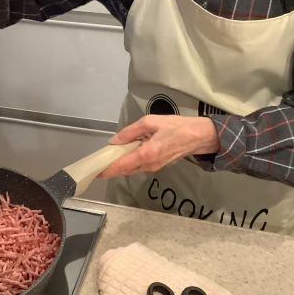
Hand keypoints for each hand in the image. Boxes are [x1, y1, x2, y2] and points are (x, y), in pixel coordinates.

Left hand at [99, 115, 219, 178]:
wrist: (198, 136)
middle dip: (111, 168)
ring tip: (108, 157)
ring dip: (120, 164)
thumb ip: (131, 131)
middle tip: (98, 162)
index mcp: (147, 154)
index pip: (122, 165)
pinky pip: (138, 166)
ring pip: (131, 168)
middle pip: (125, 170)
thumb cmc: (176, 127)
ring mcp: (154, 167)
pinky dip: (129, 162)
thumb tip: (115, 141)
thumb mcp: (150, 122)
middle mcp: (149, 165)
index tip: (95, 172)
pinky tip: (124, 153)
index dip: (107, 170)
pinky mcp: (157, 165)